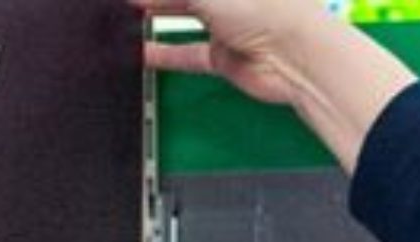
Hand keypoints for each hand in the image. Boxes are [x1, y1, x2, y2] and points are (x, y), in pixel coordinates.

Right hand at [135, 0, 336, 107]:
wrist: (295, 58)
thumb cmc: (264, 7)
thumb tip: (147, 0)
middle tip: (126, 0)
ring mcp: (228, 24)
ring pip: (184, 16)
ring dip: (156, 14)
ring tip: (125, 15)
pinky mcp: (224, 56)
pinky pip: (188, 52)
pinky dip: (164, 53)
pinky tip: (141, 52)